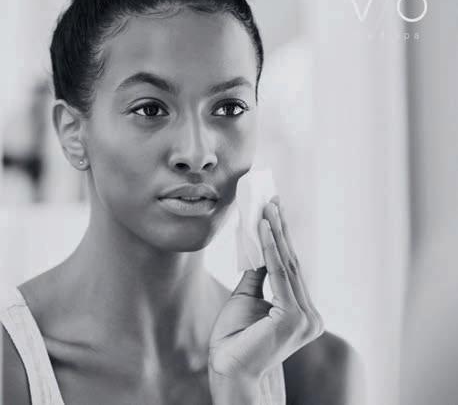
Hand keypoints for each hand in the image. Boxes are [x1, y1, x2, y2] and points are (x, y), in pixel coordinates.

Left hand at [208, 197, 323, 401]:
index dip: (282, 238)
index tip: (275, 212)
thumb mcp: (246, 297)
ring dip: (275, 232)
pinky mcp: (295, 318)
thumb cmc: (235, 339)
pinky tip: (263, 226)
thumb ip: (258, 273)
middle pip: (291, 262)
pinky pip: (278, 273)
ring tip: (267, 207)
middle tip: (273, 201)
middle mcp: (309, 314)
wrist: (230, 371)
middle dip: (280, 230)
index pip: (290, 267)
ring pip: (287, 264)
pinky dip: (269, 247)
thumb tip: (257, 246)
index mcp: (300, 311)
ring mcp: (305, 317)